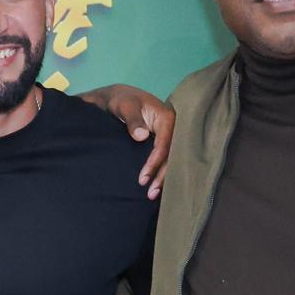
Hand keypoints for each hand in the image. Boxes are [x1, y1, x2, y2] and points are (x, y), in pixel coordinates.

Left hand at [104, 85, 174, 199]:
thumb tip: (141, 136)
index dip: (154, 163)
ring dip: (162, 177)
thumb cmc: (122, 101)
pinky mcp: (164, 141)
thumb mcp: (124, 106)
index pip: (164, 145)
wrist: (120, 99)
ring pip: (170, 159)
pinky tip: (155, 186)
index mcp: (168, 118)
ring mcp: (170, 135)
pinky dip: (160, 172)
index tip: (142, 178)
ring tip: (152, 195)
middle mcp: (174, 127)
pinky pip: (166, 158)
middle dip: (162, 175)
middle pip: (172, 155)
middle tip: (150, 193)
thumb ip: (132, 120)